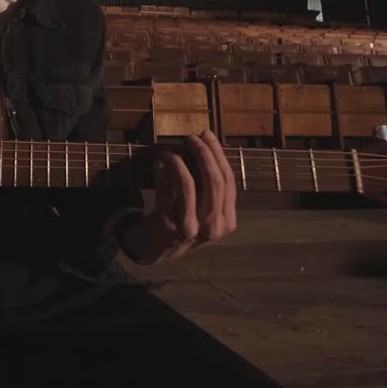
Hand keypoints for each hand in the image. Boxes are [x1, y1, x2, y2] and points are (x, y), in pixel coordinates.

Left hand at [120, 129, 236, 264]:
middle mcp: (213, 228)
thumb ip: (211, 189)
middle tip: (191, 138)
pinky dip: (162, 172)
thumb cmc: (184, 224)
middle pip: (214, 181)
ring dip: (179, 161)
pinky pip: (166, 190)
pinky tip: (159, 162)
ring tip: (170, 151)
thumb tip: (207, 146)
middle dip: (203, 153)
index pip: (229, 181)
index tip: (207, 136)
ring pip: (189, 184)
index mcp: (227, 222)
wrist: (157, 251)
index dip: (218, 155)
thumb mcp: (206, 213)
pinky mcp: (167, 225)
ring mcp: (190, 228)